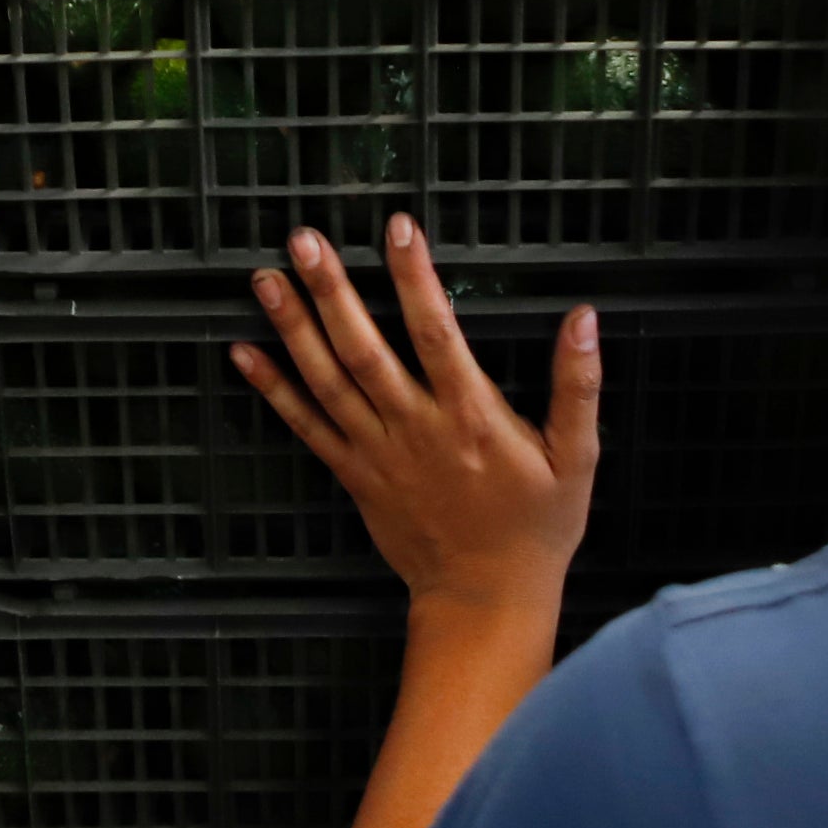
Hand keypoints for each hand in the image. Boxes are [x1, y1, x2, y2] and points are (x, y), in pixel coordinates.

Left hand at [232, 219, 599, 614]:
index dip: (415, 277)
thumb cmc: (537, 528)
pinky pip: (306, 428)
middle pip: (364, 350)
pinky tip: (244, 353)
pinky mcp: (354, 476)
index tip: (399, 228)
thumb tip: (583, 319)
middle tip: (303, 239)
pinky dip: (273, 390)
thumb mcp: (578, 459)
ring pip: (326, 381)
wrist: (485, 599)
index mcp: (471, 418)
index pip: (438, 332)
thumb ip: (578, 386)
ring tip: (265, 279)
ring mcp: (378, 454)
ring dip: (293, 327)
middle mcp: (416, 430)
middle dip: (332, 290)